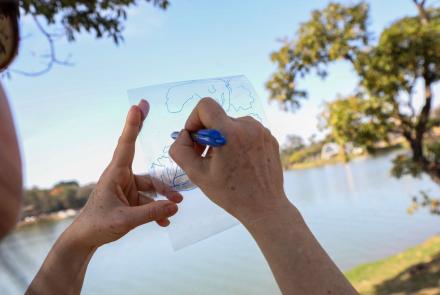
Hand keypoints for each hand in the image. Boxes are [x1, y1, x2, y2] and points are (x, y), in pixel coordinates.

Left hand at [69, 100, 182, 247]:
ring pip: (151, 187)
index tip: (138, 106)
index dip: (133, 125)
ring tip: (176, 206)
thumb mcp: (125, 220)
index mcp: (115, 174)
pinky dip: (157, 210)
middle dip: (149, 144)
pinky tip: (164, 221)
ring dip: (164, 197)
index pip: (126, 144)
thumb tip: (176, 205)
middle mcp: (122, 177)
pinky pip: (148, 202)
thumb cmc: (98, 225)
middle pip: (142, 159)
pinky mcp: (130, 201)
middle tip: (151, 110)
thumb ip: (151, 212)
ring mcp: (127, 188)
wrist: (85, 240)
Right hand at [169, 98, 287, 223]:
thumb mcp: (196, 174)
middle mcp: (248, 126)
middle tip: (206, 157)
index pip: (205, 105)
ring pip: (232, 124)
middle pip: (218, 117)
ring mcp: (261, 131)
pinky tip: (240, 163)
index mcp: (229, 132)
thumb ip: (180, 150)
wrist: (264, 207)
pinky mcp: (269, 138)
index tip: (195, 138)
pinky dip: (239, 142)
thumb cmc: (230, 194)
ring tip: (225, 162)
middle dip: (208, 133)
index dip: (194, 119)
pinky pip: (247, 131)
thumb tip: (184, 135)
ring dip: (224, 138)